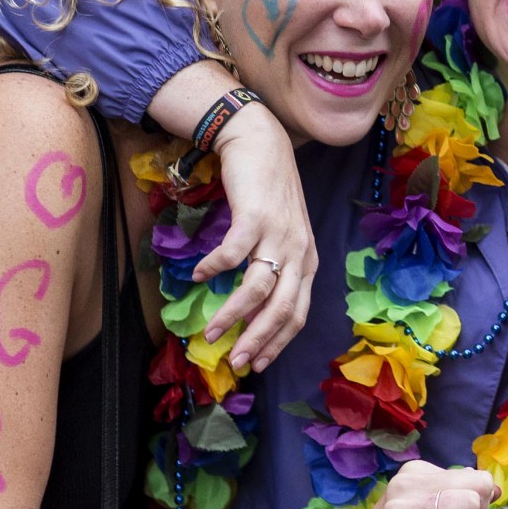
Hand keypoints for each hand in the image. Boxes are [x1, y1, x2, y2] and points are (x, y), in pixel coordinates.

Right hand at [196, 103, 316, 371]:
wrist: (262, 145)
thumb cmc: (268, 196)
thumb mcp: (281, 238)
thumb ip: (273, 270)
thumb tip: (250, 310)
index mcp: (307, 261)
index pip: (298, 313)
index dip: (277, 342)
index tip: (255, 364)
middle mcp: (299, 250)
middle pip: (283, 307)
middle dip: (258, 340)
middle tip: (235, 361)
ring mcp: (279, 233)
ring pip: (259, 286)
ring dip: (233, 313)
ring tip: (211, 331)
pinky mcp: (256, 216)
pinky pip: (233, 252)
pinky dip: (215, 267)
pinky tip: (200, 276)